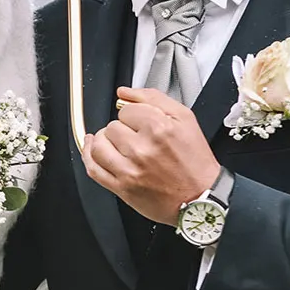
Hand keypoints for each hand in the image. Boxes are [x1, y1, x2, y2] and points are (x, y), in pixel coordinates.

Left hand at [82, 86, 221, 224]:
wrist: (201, 197)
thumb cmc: (195, 161)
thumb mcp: (185, 119)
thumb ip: (153, 98)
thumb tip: (125, 92)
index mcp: (158, 129)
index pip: (126, 110)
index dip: (134, 115)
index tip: (141, 123)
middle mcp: (142, 150)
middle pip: (112, 127)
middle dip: (122, 129)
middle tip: (137, 137)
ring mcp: (129, 170)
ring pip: (99, 145)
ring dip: (105, 141)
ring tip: (117, 143)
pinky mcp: (122, 188)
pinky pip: (93, 169)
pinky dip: (88, 156)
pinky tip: (92, 149)